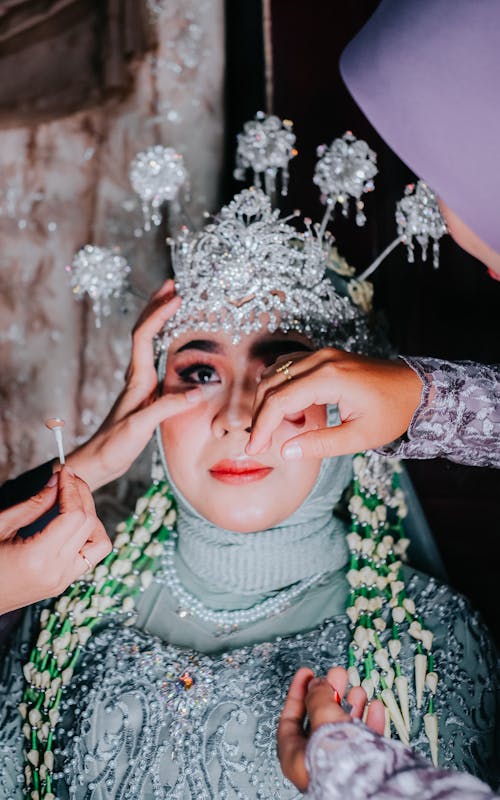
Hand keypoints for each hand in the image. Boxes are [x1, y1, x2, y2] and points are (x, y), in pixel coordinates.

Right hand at [0, 466, 110, 613]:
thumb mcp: (1, 527)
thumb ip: (33, 505)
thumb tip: (57, 482)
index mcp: (38, 558)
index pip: (74, 515)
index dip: (72, 488)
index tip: (65, 472)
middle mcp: (56, 572)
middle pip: (90, 524)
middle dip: (83, 495)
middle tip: (69, 479)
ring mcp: (62, 581)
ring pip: (100, 543)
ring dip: (91, 519)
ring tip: (72, 503)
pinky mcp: (62, 584)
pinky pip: (90, 556)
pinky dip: (87, 535)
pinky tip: (69, 523)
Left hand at [67, 280, 202, 489]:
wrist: (98, 461)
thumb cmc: (114, 444)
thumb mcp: (142, 426)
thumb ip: (170, 406)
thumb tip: (201, 391)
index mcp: (136, 379)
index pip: (144, 335)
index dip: (159, 313)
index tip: (178, 297)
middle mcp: (137, 377)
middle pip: (143, 330)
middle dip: (156, 305)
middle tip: (172, 285)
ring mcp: (140, 385)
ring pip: (148, 342)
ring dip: (159, 319)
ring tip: (173, 303)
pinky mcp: (145, 396)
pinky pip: (155, 358)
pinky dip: (164, 342)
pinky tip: (173, 345)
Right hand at [246, 348, 421, 459]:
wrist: (415, 388)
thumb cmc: (392, 413)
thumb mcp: (359, 437)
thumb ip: (321, 444)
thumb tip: (286, 451)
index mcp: (330, 378)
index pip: (280, 400)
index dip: (263, 426)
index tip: (255, 449)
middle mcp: (321, 359)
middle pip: (272, 384)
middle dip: (261, 416)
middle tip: (262, 444)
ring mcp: (321, 353)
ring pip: (276, 373)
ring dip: (270, 401)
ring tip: (286, 428)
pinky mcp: (323, 355)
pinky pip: (288, 367)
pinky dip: (281, 388)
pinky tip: (294, 411)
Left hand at [277, 666, 385, 792]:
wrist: (372, 786)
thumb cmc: (340, 763)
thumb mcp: (323, 717)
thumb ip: (317, 697)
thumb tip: (317, 684)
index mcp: (294, 756)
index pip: (290, 717)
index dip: (298, 691)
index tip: (306, 674)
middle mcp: (315, 763)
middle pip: (320, 719)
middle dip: (330, 694)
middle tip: (337, 677)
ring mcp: (338, 766)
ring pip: (343, 728)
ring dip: (352, 705)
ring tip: (358, 690)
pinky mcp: (361, 768)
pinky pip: (363, 739)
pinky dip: (369, 721)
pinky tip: (373, 707)